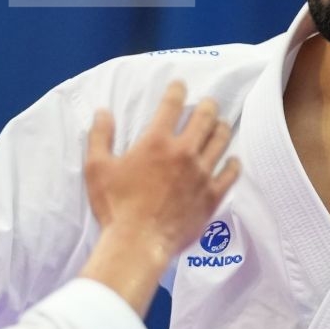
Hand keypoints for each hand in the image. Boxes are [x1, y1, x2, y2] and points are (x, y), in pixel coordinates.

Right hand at [84, 81, 239, 263]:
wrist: (137, 244)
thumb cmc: (114, 207)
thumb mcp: (96, 169)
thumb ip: (100, 137)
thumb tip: (102, 112)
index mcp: (156, 141)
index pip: (171, 105)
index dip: (176, 90)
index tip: (180, 85)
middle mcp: (183, 152)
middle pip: (204, 118)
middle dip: (207, 105)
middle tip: (207, 103)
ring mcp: (201, 174)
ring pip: (221, 141)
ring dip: (221, 129)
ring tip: (221, 125)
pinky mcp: (211, 196)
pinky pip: (230, 174)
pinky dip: (233, 164)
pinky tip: (233, 160)